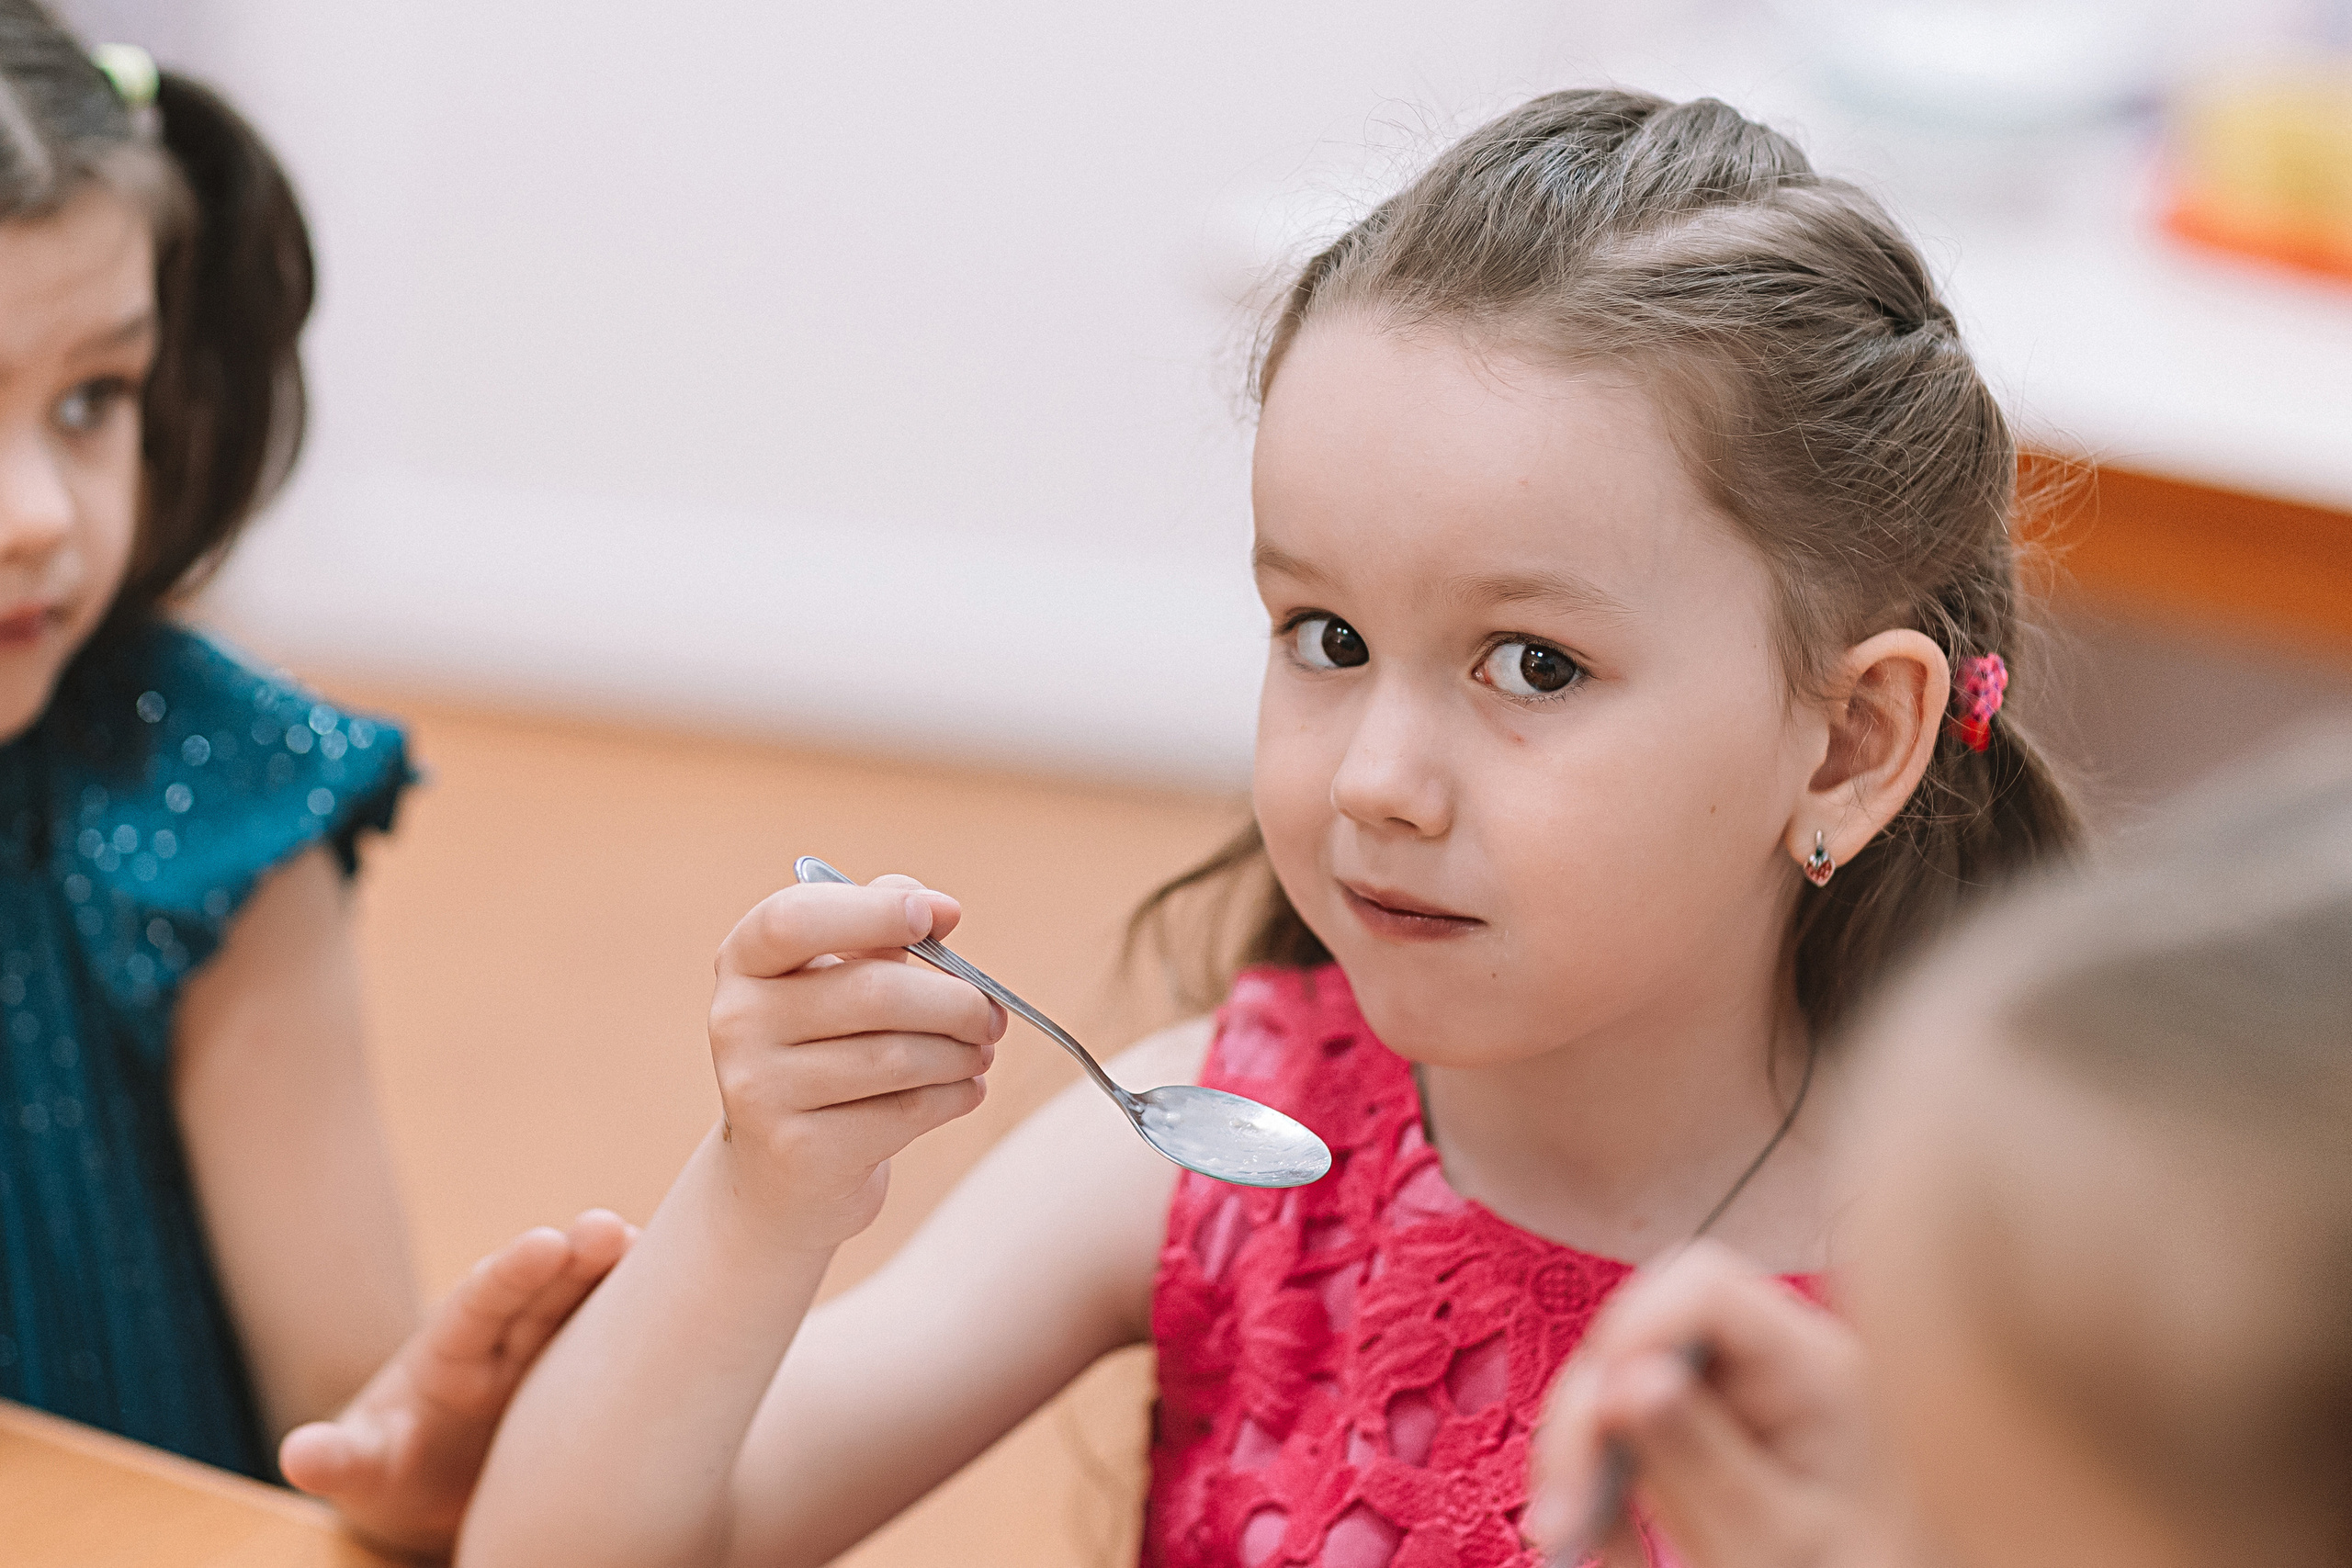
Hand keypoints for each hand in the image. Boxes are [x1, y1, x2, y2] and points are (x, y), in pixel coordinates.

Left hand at [280, 1210, 633, 1560]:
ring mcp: (549, 1353)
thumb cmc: (392, 1474)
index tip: (547, 1241)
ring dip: (621, 1278)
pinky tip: (697, 1296)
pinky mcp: (586, 1376)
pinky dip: (651, 1317)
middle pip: (544, 1291)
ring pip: (587, 1306)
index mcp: (450, 1353)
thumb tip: (301, 1453)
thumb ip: (339, 1461)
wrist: (434, 1491)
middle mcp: (505, 1339)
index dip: (514, 1273)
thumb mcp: (363, 1474)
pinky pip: (621, 1339)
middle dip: (577, 1259)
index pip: (481, 1302)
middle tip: (615, 1229)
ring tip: (664, 1245)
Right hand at [708, 873, 1002, 1245]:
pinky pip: (904, 1112)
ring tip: (980, 1052)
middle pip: (872, 993)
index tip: (942, 915)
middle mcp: (737, 1021)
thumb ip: (881, 928)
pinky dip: (953, 1096)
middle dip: (955, 1001)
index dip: (874, 910)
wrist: (786, 1170)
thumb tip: (943, 910)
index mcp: (744, 961)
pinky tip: (964, 1090)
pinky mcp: (798, 1151)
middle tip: (992, 1015)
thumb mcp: (838, 977)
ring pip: (896, 1057)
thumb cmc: (827, 1048)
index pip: (794, 919)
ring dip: (960, 1054)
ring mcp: (759, 1090)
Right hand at [1526, 1241, 1890, 1567]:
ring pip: (1616, 1378)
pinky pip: (1624, 1423)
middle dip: (1588, 1413)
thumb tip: (1623, 1380)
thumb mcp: (1775, 1540)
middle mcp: (1768, 1360)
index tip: (1600, 1413)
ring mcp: (1731, 1391)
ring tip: (1571, 1538)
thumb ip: (1700, 1460)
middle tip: (1562, 1514)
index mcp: (1813, 1366)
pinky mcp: (1702, 1426)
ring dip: (1579, 1454)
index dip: (1635, 1329)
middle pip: (1642, 1331)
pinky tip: (1606, 1538)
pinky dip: (1598, 1477)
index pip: (1706, 1287)